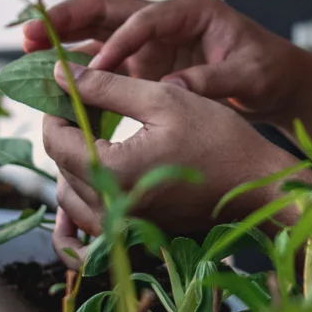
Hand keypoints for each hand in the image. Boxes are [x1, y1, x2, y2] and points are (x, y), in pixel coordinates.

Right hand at [20, 0, 310, 123]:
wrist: (276, 83)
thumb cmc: (268, 70)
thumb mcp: (248, 76)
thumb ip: (212, 82)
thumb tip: (171, 91)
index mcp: (189, 8)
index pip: (142, 19)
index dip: (116, 44)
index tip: (95, 70)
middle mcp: (162, 17)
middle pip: (105, 11)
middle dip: (66, 19)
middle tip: (28, 31)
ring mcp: (149, 40)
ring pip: (96, 34)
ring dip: (62, 41)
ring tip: (26, 50)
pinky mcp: (143, 63)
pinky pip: (103, 63)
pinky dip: (79, 72)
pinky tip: (51, 84)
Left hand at [39, 65, 290, 239]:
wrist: (257, 186)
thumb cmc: (218, 139)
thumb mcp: (163, 99)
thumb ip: (106, 87)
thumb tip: (59, 74)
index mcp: (113, 171)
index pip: (55, 139)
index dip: (55, 109)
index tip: (69, 89)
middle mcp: (111, 209)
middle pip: (60, 167)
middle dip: (67, 133)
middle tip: (87, 105)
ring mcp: (122, 229)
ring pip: (70, 197)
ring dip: (75, 165)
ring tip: (98, 135)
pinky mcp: (134, 237)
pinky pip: (88, 226)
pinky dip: (83, 205)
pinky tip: (95, 182)